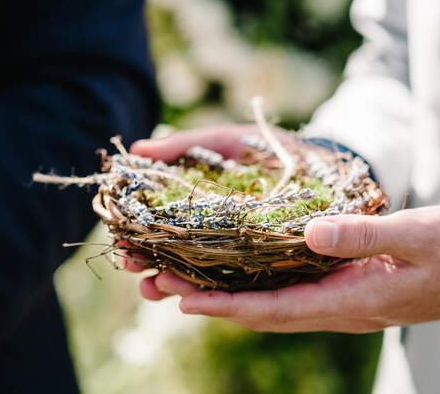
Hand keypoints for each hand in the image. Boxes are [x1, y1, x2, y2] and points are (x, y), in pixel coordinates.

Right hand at [126, 124, 292, 299]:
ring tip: (155, 286)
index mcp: (202, 215)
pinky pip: (242, 289)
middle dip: (152, 266)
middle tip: (131, 265)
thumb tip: (137, 149)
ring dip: (175, 284)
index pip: (164, 234)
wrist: (318, 162)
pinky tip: (193, 297)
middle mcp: (218, 242)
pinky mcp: (270, 270)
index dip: (141, 241)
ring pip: (204, 280)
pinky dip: (217, 295)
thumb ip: (187, 145)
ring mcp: (243, 258)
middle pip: (179, 261)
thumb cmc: (267, 151)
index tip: (121, 244)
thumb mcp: (228, 142)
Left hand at [143, 207, 439, 332]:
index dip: (226, 306)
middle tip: (165, 285)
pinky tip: (243, 271)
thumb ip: (364, 235)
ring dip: (231, 296)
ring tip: (188, 279)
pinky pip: (295, 293)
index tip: (181, 298)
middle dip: (214, 302)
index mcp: (355, 299)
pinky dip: (261, 286)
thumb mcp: (418, 234)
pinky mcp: (352, 289)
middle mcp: (343, 307)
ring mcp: (347, 301)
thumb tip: (308, 233)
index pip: (276, 309)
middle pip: (266, 312)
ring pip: (277, 305)